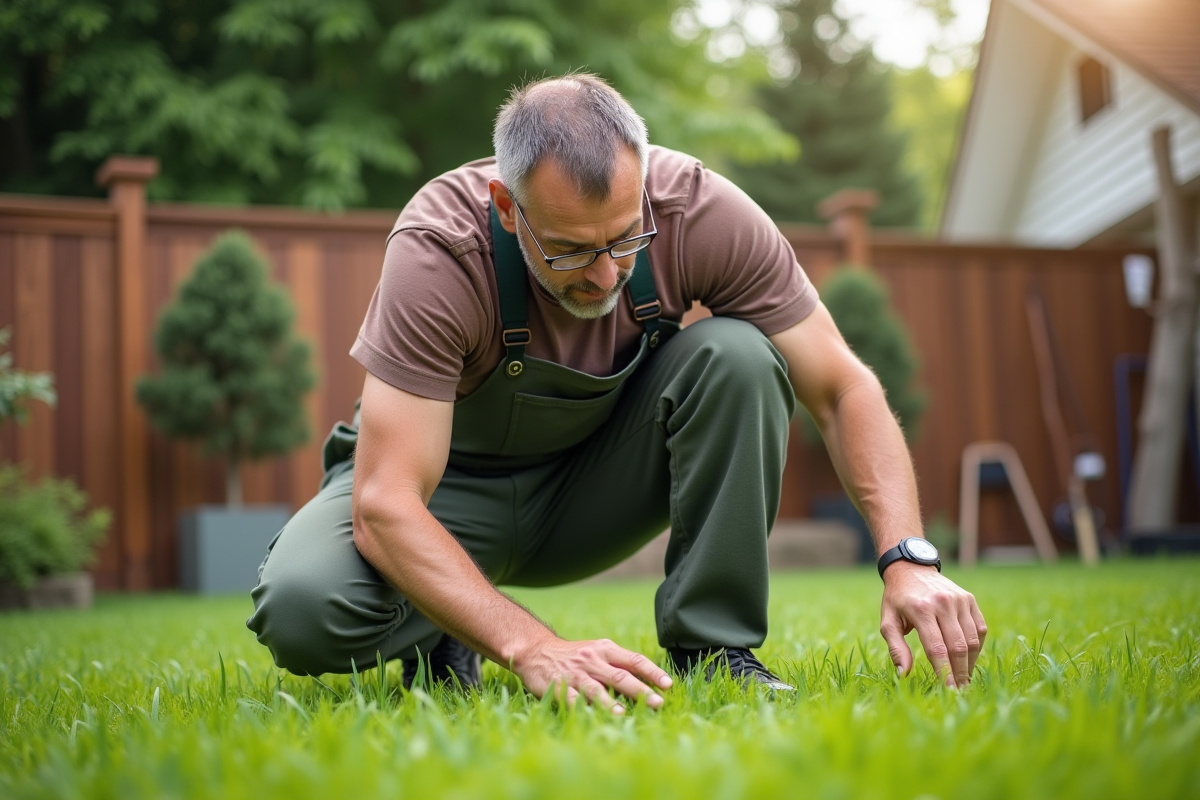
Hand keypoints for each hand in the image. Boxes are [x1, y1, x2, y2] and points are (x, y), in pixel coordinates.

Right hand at [511, 636, 673, 713]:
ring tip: (624, 713)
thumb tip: (650, 681)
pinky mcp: (560, 686)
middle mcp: (593, 660)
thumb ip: (618, 663)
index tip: (668, 684)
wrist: (537, 650)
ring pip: (597, 688)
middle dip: (641, 690)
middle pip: (620, 675)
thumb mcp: (597, 651)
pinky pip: (573, 699)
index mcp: (605, 650)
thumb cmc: (575, 655)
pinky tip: (593, 717)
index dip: (652, 672)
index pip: (634, 660)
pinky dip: (584, 708)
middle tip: (659, 703)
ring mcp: (576, 674)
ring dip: (611, 702)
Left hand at [879, 562, 986, 687]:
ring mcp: (959, 600)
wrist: (911, 568)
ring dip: (970, 663)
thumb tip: (904, 674)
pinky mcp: (969, 599)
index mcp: (921, 609)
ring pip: (972, 639)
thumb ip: (896, 647)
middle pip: (958, 646)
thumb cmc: (897, 599)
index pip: (936, 648)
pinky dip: (977, 646)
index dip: (944, 672)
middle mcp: (942, 603)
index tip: (949, 691)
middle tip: (959, 691)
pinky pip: (980, 628)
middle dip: (960, 672)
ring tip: (964, 678)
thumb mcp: (888, 621)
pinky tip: (969, 658)